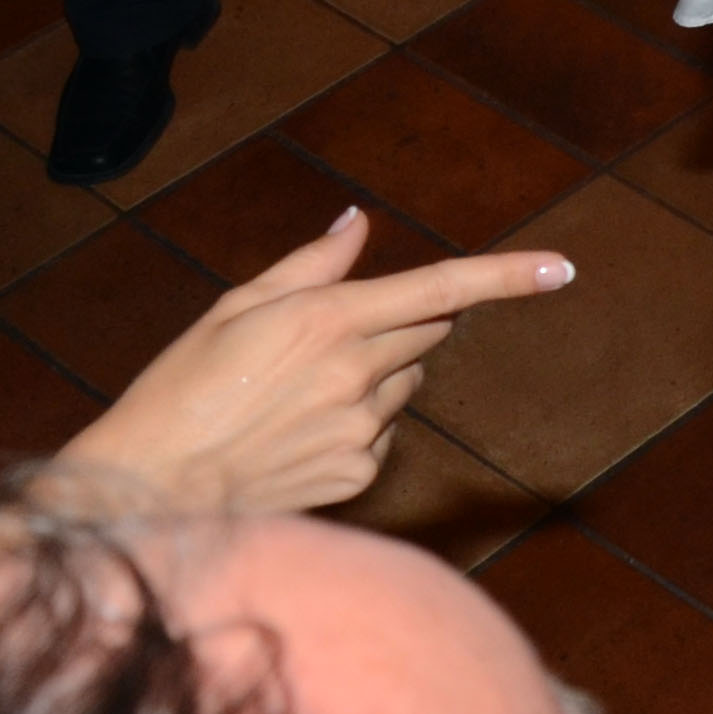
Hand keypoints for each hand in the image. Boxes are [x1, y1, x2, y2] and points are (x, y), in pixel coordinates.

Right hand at [46, 207, 574, 518]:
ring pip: (405, 383)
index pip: (441, 289)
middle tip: (336, 332)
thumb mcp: (236, 308)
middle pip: (428, 332)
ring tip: (297, 391)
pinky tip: (299, 433)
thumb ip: (311, 266)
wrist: (151, 489)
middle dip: (406, 320)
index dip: (508, 276)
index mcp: (327, 320)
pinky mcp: (357, 475)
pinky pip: (382, 435)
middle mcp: (355, 374)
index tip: (562, 268)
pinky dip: (359, 425)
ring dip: (377, 374)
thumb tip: (359, 224)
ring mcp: (361, 431)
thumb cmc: (182, 388)